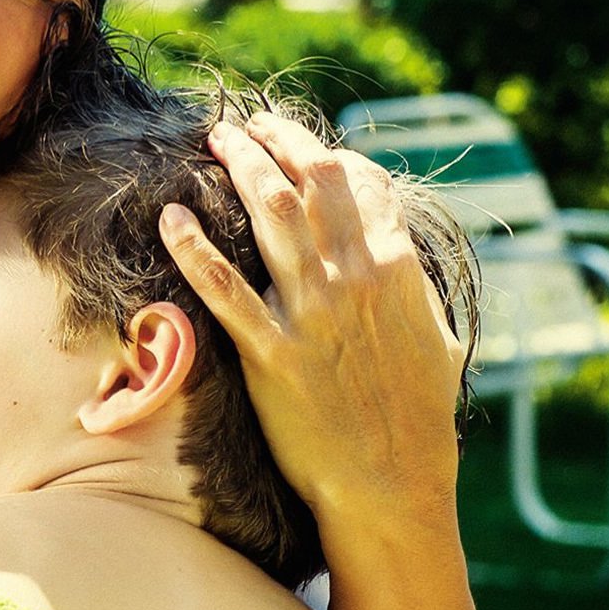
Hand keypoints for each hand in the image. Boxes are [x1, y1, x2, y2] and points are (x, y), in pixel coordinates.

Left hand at [158, 112, 468, 520]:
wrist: (394, 484)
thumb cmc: (417, 415)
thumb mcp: (437, 335)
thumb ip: (415, 286)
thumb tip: (399, 255)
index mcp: (398, 268)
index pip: (361, 181)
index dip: (325, 151)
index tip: (297, 142)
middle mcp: (355, 278)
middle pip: (311, 179)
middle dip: (276, 138)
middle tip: (244, 124)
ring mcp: (312, 313)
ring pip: (269, 212)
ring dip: (239, 164)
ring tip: (215, 139)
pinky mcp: (271, 353)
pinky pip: (223, 288)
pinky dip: (193, 246)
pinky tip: (170, 215)